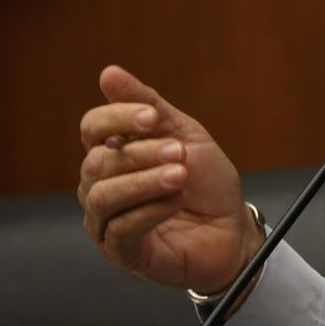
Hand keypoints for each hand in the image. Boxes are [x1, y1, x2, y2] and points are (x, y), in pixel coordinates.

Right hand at [78, 65, 264, 291]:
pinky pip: (119, 230)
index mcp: (115, 153)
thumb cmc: (206, 182)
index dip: (116, 118)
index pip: (92, 128)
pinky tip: (175, 202)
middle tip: (179, 153)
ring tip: (180, 176)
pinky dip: (149, 212)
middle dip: (141, 153)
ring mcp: (108, 221)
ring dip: (145, 182)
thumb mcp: (185, 134)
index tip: (151, 118)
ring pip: (103, 197)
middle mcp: (103, 186)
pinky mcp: (122, 252)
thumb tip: (109, 73)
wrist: (232, 227)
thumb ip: (149, 106)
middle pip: (97, 162)